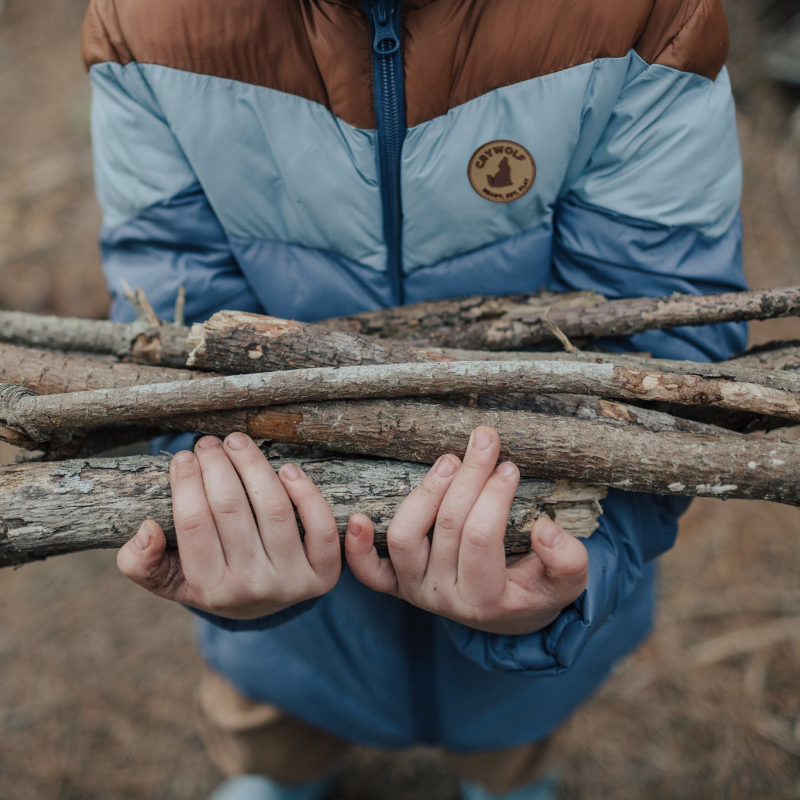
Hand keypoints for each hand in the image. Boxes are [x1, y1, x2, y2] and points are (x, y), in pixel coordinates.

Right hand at [117, 433, 340, 618]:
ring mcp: (292, 582)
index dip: (186, 483)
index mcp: (210, 591)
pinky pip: (321, 528)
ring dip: (255, 466)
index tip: (183, 457)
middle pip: (232, 511)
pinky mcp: (323, 573)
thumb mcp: (166, 579)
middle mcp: (252, 589)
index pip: (194, 525)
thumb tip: (147, 529)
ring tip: (238, 442)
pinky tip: (288, 469)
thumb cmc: (209, 579)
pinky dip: (307, 494)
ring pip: (274, 510)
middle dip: (217, 466)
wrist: (259, 605)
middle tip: (208, 443)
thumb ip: (140, 562)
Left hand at [345, 426, 588, 634]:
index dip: (494, 497)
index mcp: (487, 599)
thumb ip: (567, 560)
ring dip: (424, 493)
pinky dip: (358, 547)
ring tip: (450, 461)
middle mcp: (444, 598)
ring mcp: (415, 591)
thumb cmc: (538, 590)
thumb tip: (545, 529)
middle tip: (485, 440)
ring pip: (404, 538)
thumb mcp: (568, 583)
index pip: (482, 538)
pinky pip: (368, 573)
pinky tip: (358, 515)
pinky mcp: (395, 585)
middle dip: (469, 477)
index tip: (510, 466)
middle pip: (446, 528)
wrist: (509, 615)